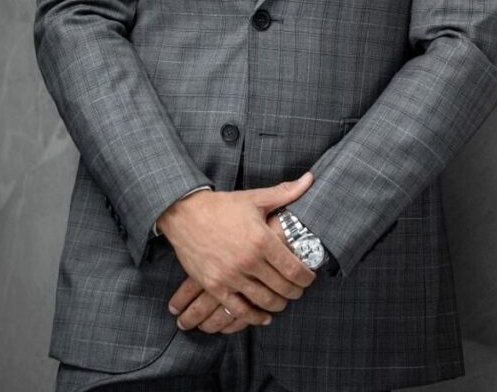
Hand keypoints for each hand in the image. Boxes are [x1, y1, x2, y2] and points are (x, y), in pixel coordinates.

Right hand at [160, 173, 316, 330]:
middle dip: (295, 292)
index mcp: (261, 239)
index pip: (293, 268)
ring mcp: (230, 275)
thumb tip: (310, 179)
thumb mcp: (255, 198)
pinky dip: (254, 317)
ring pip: (263, 301)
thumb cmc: (223, 206)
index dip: (306, 277)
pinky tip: (263, 317)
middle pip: (282, 287)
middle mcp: (248, 260)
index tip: (309, 278)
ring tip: (283, 300)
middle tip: (299, 290)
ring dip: (278, 304)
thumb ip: (286, 192)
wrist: (186, 214)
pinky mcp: (214, 286)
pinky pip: (238, 309)